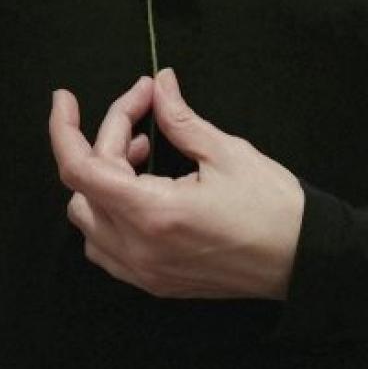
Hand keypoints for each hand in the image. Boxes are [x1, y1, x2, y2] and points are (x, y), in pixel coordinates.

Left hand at [48, 67, 304, 300]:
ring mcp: (144, 271)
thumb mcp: (227, 153)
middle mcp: (138, 248)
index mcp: (153, 213)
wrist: (304, 261)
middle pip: (86, 186)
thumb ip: (180, 118)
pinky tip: (141, 190)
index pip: (80, 169)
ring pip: (88, 219)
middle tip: (148, 106)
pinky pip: (105, 247)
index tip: (65, 99)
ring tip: (144, 151)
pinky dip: (109, 212)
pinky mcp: (155, 282)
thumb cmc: (274, 209)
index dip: (64, 129)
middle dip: (109, 138)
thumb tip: (160, 86)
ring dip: (103, 178)